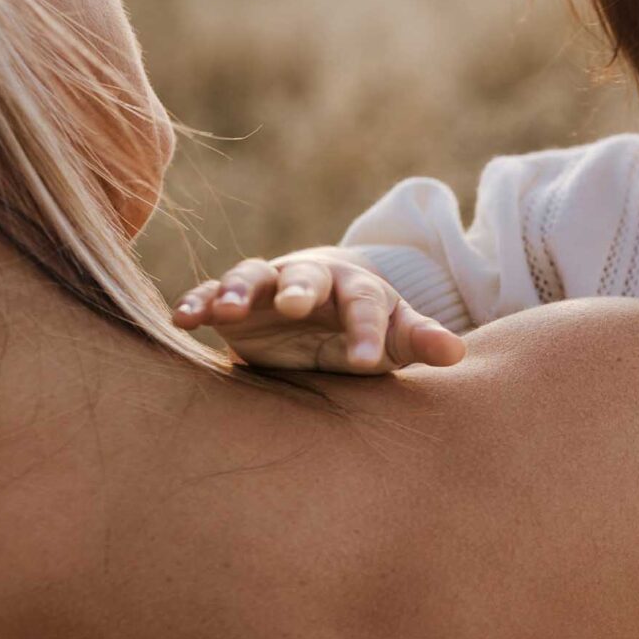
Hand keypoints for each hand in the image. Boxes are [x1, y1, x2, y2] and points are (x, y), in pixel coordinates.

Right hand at [173, 247, 465, 373]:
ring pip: (251, 277)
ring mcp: (268, 288)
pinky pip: (211, 296)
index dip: (366, 331)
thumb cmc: (363, 330)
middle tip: (295, 305)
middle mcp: (310, 279)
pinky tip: (181, 320)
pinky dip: (197, 303)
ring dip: (237, 290)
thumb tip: (457, 354)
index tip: (366, 360)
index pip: (365, 305)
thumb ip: (420, 342)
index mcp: (356, 289)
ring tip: (225, 311)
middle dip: (300, 289)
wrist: (321, 313)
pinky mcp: (233, 304)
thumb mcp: (393, 337)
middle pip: (306, 277)